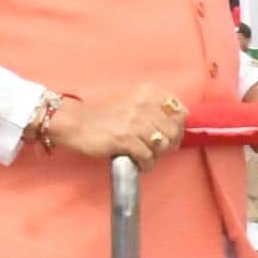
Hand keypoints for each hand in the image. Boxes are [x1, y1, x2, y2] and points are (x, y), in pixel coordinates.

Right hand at [48, 81, 188, 166]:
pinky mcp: (124, 138)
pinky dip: (145, 164)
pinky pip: (147, 156)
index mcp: (148, 93)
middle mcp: (143, 104)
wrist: (77, 123)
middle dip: (170, 145)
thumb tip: (177, 130)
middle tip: (158, 151)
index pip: (180, 112)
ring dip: (157, 155)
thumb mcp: (133, 104)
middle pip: (174, 131)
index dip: (178, 128)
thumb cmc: (105, 116)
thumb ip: (154, 111)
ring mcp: (134, 121)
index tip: (170, 136)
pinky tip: (139, 163)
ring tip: (147, 156)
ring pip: (163, 144)